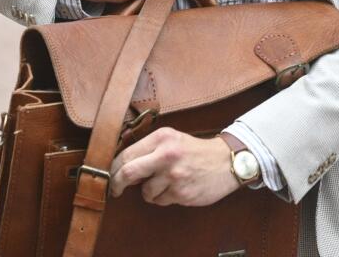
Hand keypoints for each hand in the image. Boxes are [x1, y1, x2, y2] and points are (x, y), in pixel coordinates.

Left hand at [110, 128, 238, 206]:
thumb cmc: (196, 151)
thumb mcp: (173, 139)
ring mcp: (175, 176)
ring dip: (149, 192)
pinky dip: (164, 198)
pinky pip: (161, 201)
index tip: (110, 175)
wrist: (228, 161)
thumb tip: (120, 165)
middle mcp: (168, 155)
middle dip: (117, 184)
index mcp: (163, 137)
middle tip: (115, 190)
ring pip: (145, 192)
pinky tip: (177, 188)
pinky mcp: (182, 193)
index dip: (114, 168)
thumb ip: (150, 148)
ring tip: (165, 183)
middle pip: (128, 173)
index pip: (127, 154)